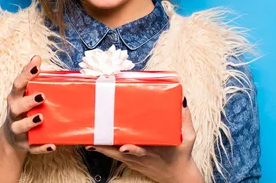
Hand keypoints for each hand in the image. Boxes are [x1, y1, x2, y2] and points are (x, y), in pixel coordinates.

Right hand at [0, 55, 55, 154]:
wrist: (11, 137)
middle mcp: (13, 113)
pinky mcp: (24, 145)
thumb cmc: (22, 108)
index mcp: (15, 98)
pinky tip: (52, 145)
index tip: (36, 67)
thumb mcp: (23, 92)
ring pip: (20, 127)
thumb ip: (30, 76)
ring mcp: (17, 130)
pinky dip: (41, 147)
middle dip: (28, 101)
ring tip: (41, 117)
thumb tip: (37, 57)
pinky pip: (32, 147)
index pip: (17, 85)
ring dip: (30, 123)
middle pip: (16, 107)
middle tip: (42, 96)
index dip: (25, 75)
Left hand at [86, 97, 201, 182]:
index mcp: (153, 151)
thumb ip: (184, 118)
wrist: (178, 177)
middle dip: (105, 145)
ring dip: (101, 147)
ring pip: (113, 154)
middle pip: (119, 152)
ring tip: (88, 139)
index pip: (140, 151)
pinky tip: (94, 143)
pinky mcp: (131, 161)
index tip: (124, 146)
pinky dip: (104, 149)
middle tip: (92, 136)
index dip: (131, 149)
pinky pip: (114, 155)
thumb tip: (182, 100)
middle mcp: (140, 157)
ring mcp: (134, 160)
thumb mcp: (188, 138)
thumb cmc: (181, 155)